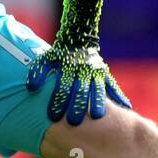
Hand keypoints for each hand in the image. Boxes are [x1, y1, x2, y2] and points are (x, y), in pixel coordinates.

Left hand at [26, 0, 131, 124]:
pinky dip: (120, 97)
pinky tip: (126, 109)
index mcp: (67, 68)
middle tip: (73, 121)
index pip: (62, 85)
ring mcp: (95, 72)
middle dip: (77, 105)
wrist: (79, 36)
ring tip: (98, 117)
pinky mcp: (104, 73)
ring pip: (98, 88)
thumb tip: (31, 88)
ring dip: (98, 102)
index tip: (53, 115)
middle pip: (80, 90)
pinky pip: (113, 86)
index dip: (57, 99)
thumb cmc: (59, 52)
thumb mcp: (47, 58)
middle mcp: (83, 71)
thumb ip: (38, 72)